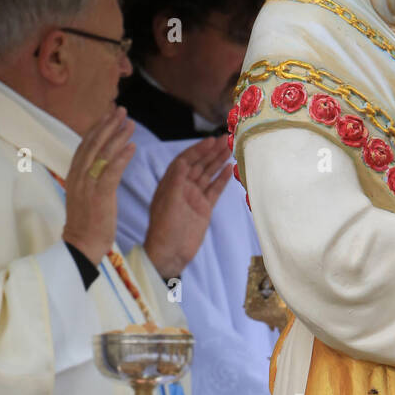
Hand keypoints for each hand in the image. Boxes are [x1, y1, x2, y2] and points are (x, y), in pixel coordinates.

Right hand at [62, 107, 135, 266]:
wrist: (81, 245)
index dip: (97, 128)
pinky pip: (112, 171)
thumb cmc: (86, 224)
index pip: (85, 145)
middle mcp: (78, 176)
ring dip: (118, 136)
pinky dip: (122, 157)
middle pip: (94, 144)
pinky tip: (132, 146)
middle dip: (108, 125)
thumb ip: (90, 179)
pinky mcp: (100, 195)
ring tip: (130, 123)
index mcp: (74, 175)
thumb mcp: (84, 196)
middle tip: (122, 111)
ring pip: (103, 154)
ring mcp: (88, 185)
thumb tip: (100, 165)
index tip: (109, 115)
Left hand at [144, 136, 232, 278]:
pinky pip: (214, 190)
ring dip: (218, 161)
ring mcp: (194, 198)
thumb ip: (175, 182)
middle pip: (199, 165)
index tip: (210, 140)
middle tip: (226, 139)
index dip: (197, 149)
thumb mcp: (167, 204)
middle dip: (211, 152)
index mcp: (170, 183)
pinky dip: (222, 179)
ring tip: (230, 148)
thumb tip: (181, 162)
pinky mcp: (204, 209)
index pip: (185, 160)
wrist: (170, 254)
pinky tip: (230, 168)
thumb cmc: (164, 229)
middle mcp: (182, 187)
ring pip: (208, 175)